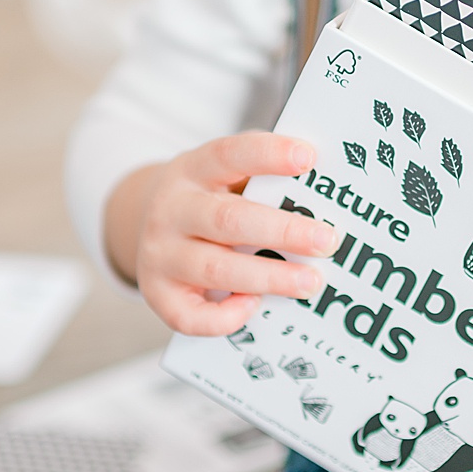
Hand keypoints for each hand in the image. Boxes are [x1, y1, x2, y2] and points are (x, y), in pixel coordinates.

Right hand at [111, 133, 339, 335]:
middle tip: (328, 241)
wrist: (144, 222)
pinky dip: (225, 317)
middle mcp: (172, 210)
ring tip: (310, 282)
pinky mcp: (158, 294)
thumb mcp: (225, 175)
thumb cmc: (207, 200)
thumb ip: (264, 176)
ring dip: (269, 277)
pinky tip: (255, 306)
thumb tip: (324, 188)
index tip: (308, 158)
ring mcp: (160, 254)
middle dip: (284, 231)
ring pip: (217, 269)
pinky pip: (190, 316)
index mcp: (194, 170)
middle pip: (228, 219)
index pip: (230, 155)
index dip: (269, 155)